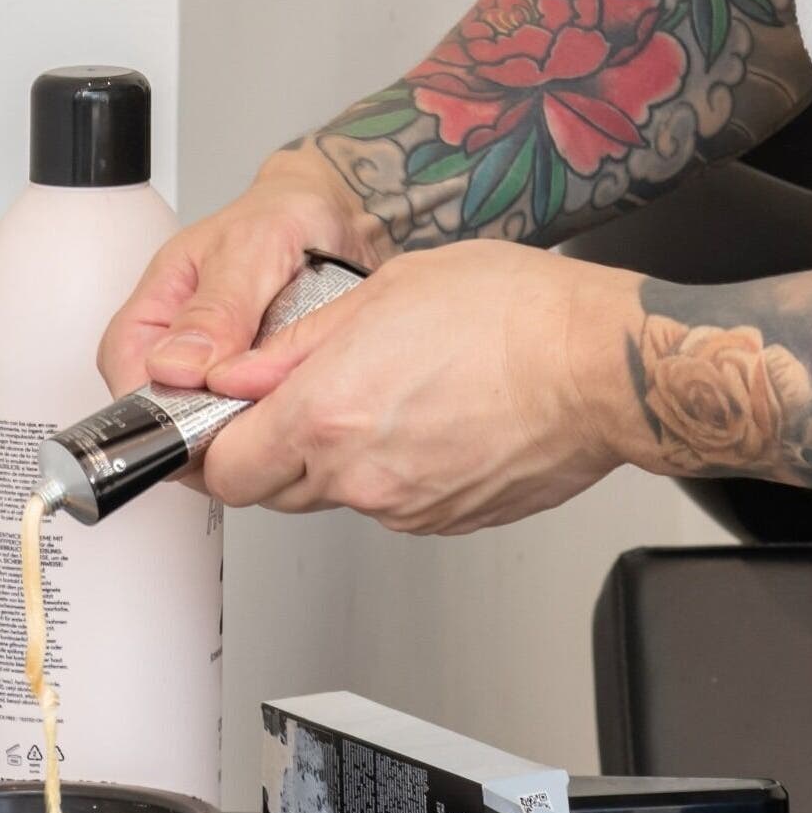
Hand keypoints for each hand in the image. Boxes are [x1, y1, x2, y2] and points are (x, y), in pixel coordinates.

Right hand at [98, 145, 392, 397]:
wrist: (335, 216)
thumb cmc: (282, 216)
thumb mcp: (251, 250)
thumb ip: (216, 309)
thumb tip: (173, 367)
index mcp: (154, 311)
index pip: (129, 381)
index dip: (162, 413)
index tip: (209, 419)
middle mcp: (177, 349)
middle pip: (171, 416)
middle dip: (214, 426)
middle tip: (264, 407)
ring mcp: (216, 373)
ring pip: (215, 427)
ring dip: (253, 422)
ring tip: (293, 389)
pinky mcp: (254, 387)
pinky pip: (257, 421)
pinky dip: (280, 415)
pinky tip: (305, 394)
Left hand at [190, 243, 647, 534]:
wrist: (601, 367)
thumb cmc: (514, 314)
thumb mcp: (382, 292)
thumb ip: (295, 344)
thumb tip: (237, 373)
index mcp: (327, 413)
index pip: (223, 467)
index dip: (209, 445)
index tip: (214, 423)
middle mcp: (359, 474)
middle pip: (272, 490)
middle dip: (269, 450)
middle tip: (299, 398)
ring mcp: (406, 507)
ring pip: (335, 495)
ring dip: (336, 458)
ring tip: (384, 394)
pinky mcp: (447, 520)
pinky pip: (392, 502)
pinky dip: (392, 469)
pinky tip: (428, 418)